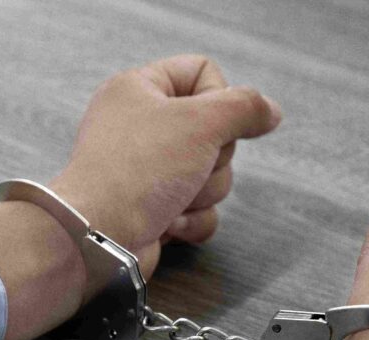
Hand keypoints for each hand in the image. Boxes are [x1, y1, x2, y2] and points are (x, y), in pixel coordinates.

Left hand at [50, 54, 281, 283]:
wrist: (99, 238)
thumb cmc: (135, 173)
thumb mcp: (200, 122)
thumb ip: (244, 108)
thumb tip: (269, 110)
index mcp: (139, 89)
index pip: (202, 72)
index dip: (219, 98)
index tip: (208, 122)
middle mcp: (141, 126)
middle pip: (215, 131)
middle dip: (213, 159)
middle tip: (189, 166)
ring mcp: (147, 170)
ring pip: (211, 174)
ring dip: (203, 193)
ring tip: (172, 199)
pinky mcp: (154, 209)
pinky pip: (200, 210)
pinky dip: (193, 220)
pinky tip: (168, 222)